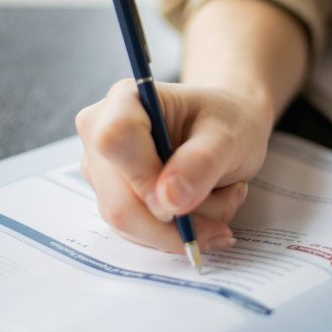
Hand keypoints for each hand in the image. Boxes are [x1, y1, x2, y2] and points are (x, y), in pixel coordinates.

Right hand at [76, 80, 272, 253]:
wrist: (226, 133)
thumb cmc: (227, 122)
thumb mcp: (229, 136)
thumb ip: (202, 163)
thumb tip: (168, 201)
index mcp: (126, 100)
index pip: (115, 141)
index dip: (145, 178)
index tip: (182, 200)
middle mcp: (101, 134)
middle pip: (119, 200)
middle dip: (177, 220)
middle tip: (226, 215)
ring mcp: (103, 171)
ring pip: (130, 224)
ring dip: (184, 226)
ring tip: (223, 198)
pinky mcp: (112, 198)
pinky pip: (138, 232)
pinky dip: (177, 232)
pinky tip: (208, 211)